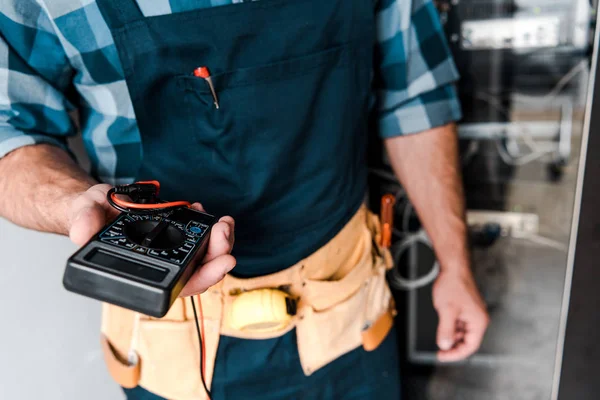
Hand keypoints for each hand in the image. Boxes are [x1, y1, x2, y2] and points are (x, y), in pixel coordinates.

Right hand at [67, 185, 235, 296]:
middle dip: (218, 255)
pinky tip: (204, 212)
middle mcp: (162, 267)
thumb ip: (84, 222)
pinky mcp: (179, 237)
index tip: (221, 262)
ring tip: (224, 223)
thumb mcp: (84, 213)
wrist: (97, 206)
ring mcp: (173, 253)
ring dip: (220, 242)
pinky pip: (202, 239)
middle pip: (200, 273)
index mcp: (142, 273)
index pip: (177, 286)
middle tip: (223, 232)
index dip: (202, 278)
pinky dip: (210, 228)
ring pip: (206, 258)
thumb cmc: (93, 217)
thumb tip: (82, 234)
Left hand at [432, 268, 489, 361]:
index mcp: (478, 322)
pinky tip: (442, 325)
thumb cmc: (452, 285)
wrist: (453, 268)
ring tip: (439, 333)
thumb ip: (446, 330)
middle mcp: (478, 320)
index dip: (456, 354)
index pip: (470, 347)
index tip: (442, 356)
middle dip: (453, 346)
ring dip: (451, 336)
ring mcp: (472, 314)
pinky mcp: (466, 310)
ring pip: (462, 333)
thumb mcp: (446, 311)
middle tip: (439, 351)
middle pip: (467, 341)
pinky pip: (460, 324)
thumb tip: (445, 345)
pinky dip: (451, 327)